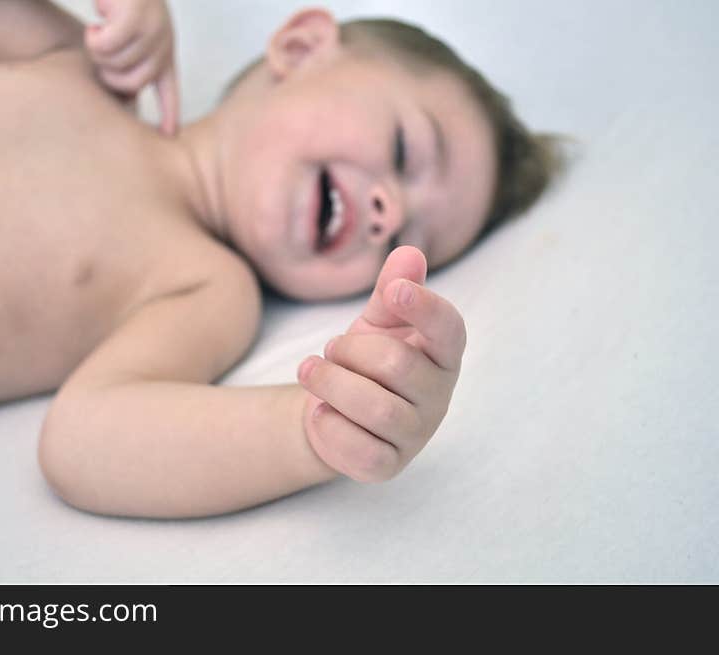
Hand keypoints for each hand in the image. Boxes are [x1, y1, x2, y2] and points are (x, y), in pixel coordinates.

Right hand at [85, 0, 178, 134]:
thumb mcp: (128, 31)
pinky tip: (96, 20)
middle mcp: (165, 41)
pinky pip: (106, 45)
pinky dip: (93, 36)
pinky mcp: (138, 17)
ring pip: (115, 63)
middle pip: (131, 84)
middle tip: (99, 49)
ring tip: (101, 27)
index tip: (169, 135)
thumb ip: (128, 57)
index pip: (169, 88)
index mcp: (165, 48)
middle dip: (106, 72)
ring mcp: (155, 29)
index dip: (169, 112)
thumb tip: (121, 90)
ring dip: (97, 48)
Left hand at [297, 246, 466, 481]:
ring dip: (330, 383)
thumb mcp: (375, 321)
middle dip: (349, 350)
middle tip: (330, 349)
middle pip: (396, 364)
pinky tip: (320, 412)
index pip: (449, 329)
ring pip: (374, 407)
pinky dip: (328, 425)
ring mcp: (415, 434)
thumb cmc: (362, 362)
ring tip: (311, 372)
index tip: (394, 291)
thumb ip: (392, 289)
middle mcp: (437, 396)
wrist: (330, 412)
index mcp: (441, 354)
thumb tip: (409, 253)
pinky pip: (358, 447)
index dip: (425, 307)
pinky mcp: (387, 465)